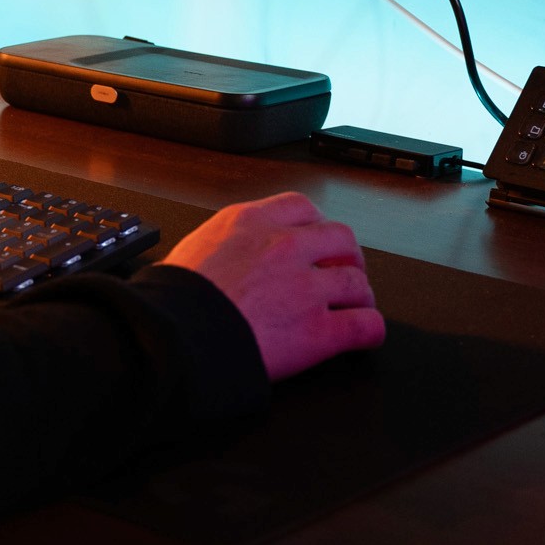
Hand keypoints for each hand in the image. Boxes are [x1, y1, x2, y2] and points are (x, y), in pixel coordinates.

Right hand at [164, 191, 382, 380]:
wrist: (175, 337)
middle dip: (347, 256)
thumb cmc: (173, 300)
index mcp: (250, 223)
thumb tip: (228, 256)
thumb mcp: (194, 248)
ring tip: (357, 306)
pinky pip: (365, 325)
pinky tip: (365, 335)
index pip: (301, 207)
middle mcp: (284, 247)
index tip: (316, 238)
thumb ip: (225, 244)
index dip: (315, 225)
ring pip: (358, 282)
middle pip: (340, 238)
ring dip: (361, 295)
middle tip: (343, 271)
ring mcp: (305, 288)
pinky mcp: (318, 331)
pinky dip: (370, 330)